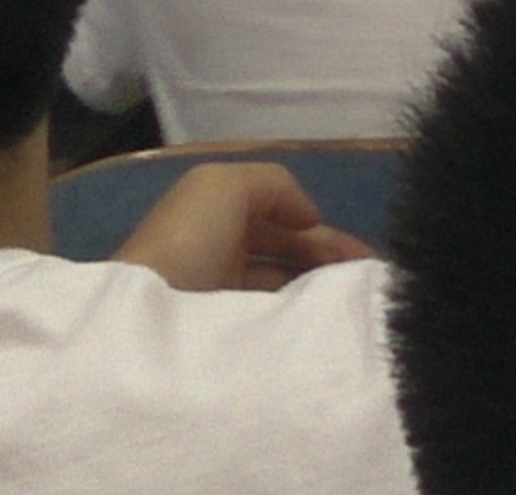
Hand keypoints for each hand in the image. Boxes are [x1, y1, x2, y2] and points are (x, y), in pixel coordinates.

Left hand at [115, 162, 369, 293]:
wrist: (147, 317)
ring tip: (352, 299)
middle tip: (368, 277)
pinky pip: (270, 312)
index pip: (280, 214)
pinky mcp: (222, 328)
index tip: (360, 253)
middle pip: (287, 248)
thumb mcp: (228, 185)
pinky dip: (297, 310)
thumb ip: (277, 185)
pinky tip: (320, 317)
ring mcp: (220, 292)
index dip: (320, 226)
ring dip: (317, 284)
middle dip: (328, 256)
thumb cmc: (189, 240)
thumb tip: (309, 220)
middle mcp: (220, 248)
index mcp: (217, 211)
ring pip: (283, 282)